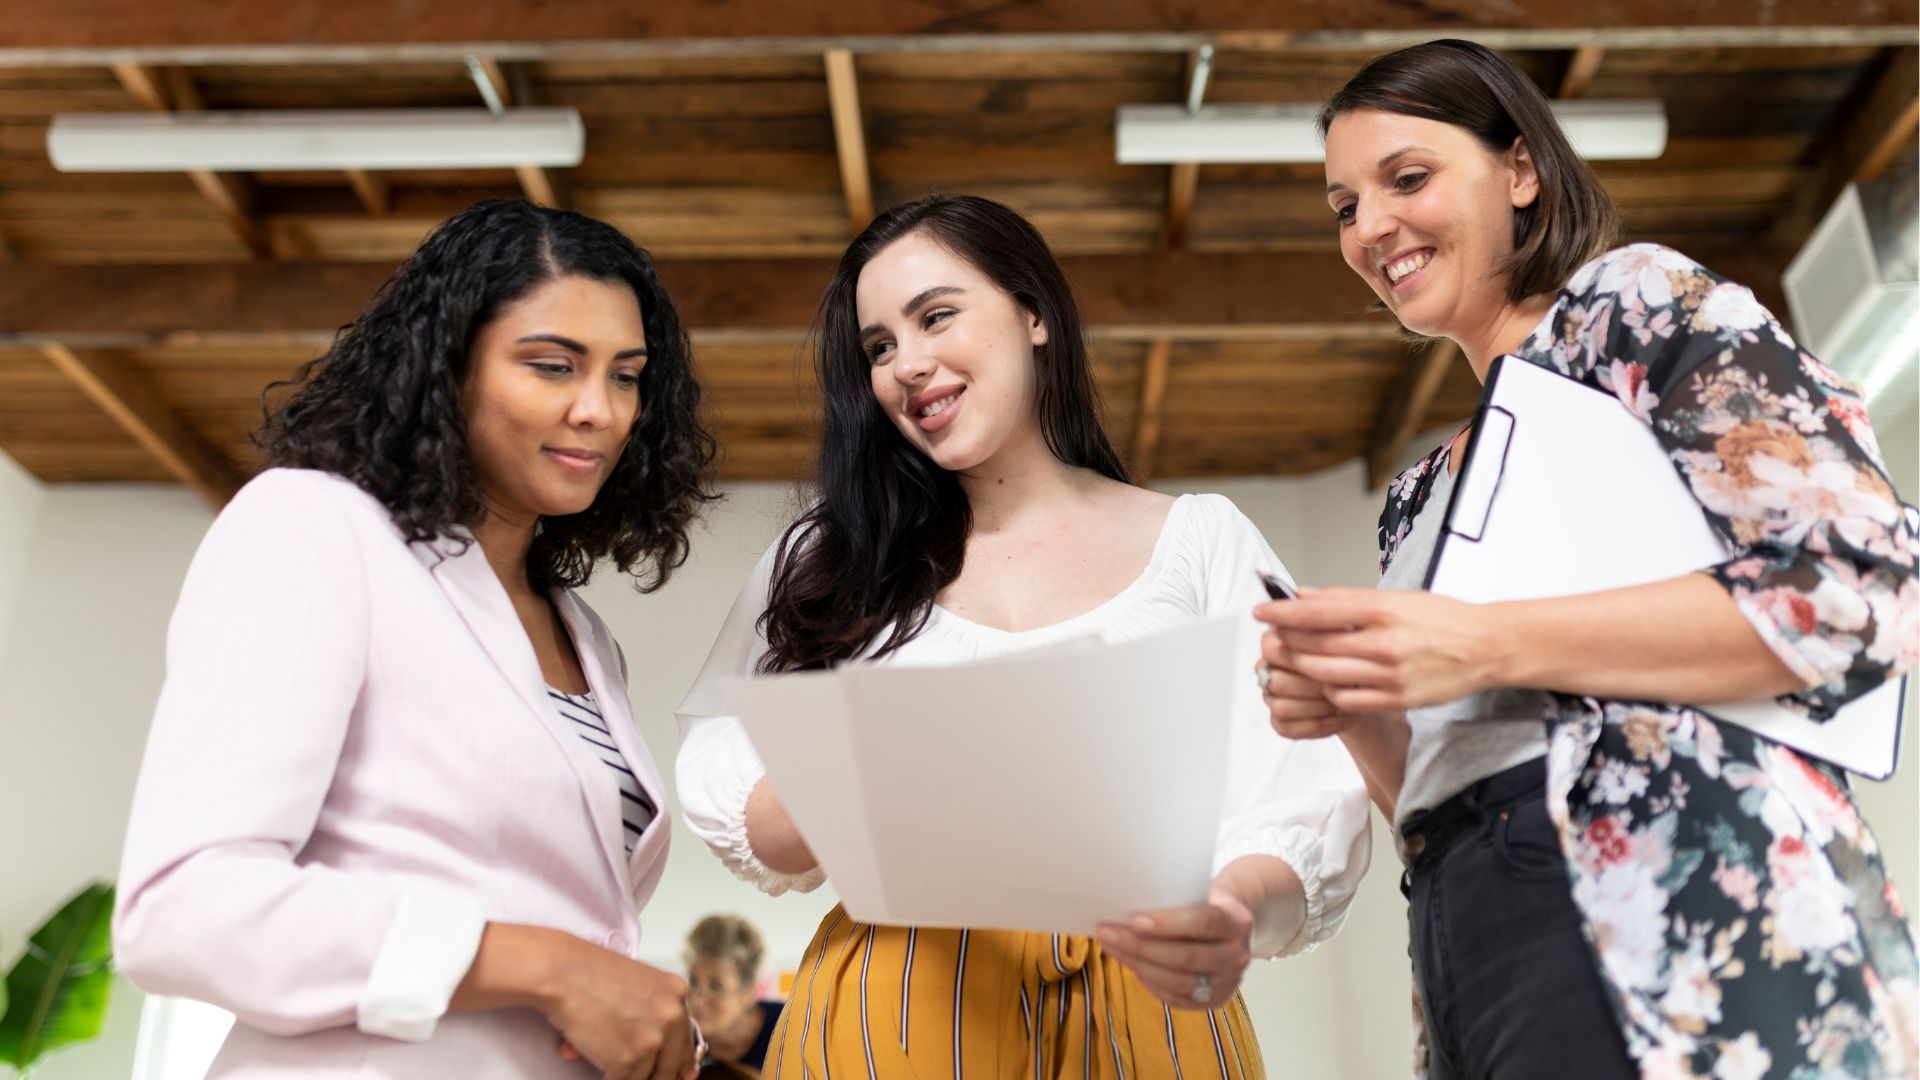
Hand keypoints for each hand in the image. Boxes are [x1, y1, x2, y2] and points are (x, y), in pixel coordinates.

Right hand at [541, 938, 697, 1079]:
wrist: (561, 972)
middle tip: (638, 1072)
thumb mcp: (637, 984)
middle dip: (655, 1074)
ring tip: (605, 1059)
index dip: (680, 1062)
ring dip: (626, 1074)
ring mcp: (652, 1040)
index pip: (686, 1040)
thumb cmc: (588, 973)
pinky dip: (607, 1079)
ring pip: (644, 1077)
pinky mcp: (628, 1060)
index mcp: (676, 993)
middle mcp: (672, 1017)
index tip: (682, 1075)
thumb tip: (665, 1054)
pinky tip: (598, 1069)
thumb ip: (654, 1013)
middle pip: (671, 1065)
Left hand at [1097, 885, 1253, 1010]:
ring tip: (1111, 947)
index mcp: (1236, 922)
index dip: (1168, 923)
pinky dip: (1150, 982)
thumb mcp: (1199, 891)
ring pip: (1177, 981)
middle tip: (1107, 932)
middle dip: (1140, 946)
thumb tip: (1123, 903)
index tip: (1134, 920)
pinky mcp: (1214, 1000)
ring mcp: (1228, 982)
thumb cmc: (1205, 901)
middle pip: (1184, 957)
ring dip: (1138, 965)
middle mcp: (1237, 955)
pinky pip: (1176, 998)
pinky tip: (1131, 965)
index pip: (1202, 923)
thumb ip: (1174, 899)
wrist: (1232, 923)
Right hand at [1253, 626, 1351, 739]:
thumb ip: (1331, 631)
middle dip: (1315, 687)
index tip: (1331, 661)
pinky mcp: (1279, 720)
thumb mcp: (1348, 638)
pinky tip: (1333, 717)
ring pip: (1282, 707)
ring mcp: (1271, 695)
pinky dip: (1314, 726)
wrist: (1364, 690)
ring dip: (1317, 708)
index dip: (1303, 659)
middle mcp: (1270, 667)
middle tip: (1340, 686)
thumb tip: (1325, 628)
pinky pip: (1284, 727)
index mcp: (1279, 639)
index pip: (1271, 649)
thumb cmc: (1352, 660)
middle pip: (1278, 682)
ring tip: (1339, 703)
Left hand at [1254, 588, 1506, 711]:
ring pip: (1324, 674)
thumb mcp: (1396, 597)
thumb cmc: (1443, 618)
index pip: (1316, 611)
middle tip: (1272, 636)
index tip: (1261, 611)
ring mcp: (1389, 674)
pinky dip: (1328, 690)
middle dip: (1285, 641)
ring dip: (1302, 666)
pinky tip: (1327, 680)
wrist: (1486, 647)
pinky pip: (1346, 698)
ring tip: (1296, 657)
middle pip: (1314, 645)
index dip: (1282, 612)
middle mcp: (1383, 642)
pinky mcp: (1396, 698)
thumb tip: (1304, 595)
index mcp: (1382, 610)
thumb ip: (1347, 599)